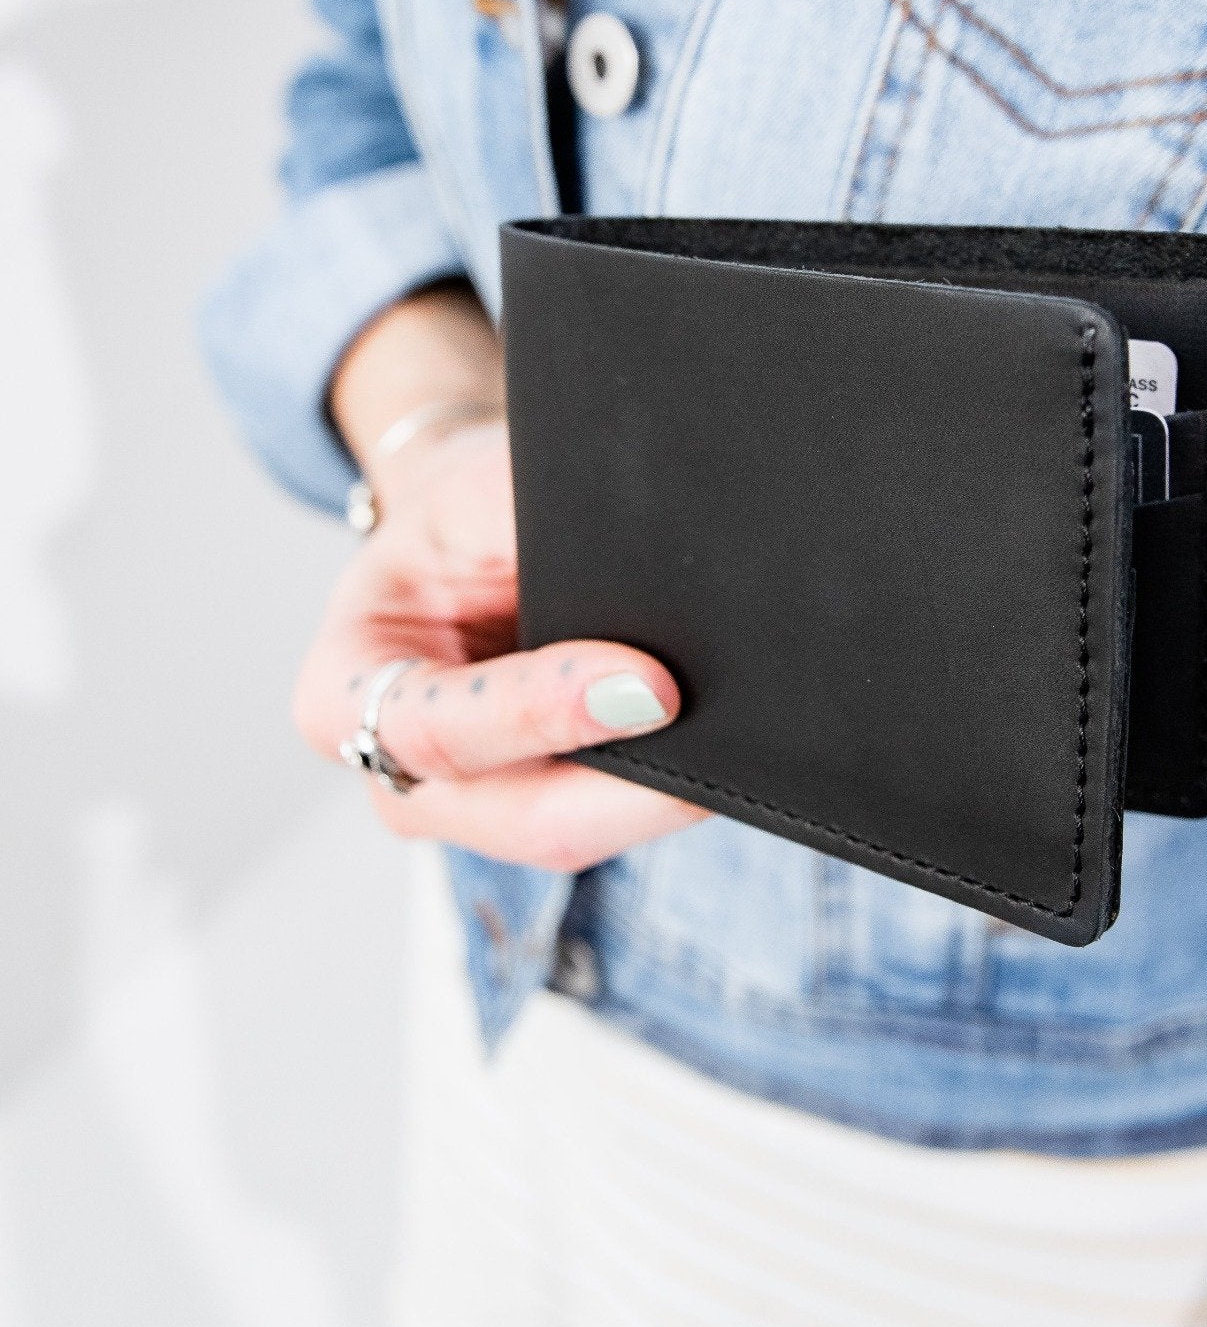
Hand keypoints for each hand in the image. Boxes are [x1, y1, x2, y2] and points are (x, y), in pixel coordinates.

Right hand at [292, 417, 706, 868]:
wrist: (471, 533)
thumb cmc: (462, 513)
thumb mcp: (474, 495)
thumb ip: (528, 535)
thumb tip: (642, 563)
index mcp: (341, 694)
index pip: (441, 728)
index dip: (542, 712)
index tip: (648, 683)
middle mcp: (397, 775)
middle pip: (526, 820)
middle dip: (631, 789)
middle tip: (721, 744)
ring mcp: (474, 809)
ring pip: (582, 831)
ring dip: (664, 798)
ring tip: (745, 748)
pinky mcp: (546, 807)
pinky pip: (615, 815)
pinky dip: (671, 788)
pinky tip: (729, 753)